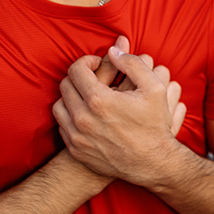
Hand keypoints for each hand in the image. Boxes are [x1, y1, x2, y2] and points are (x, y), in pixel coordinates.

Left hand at [53, 39, 186, 184]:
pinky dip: (71, 116)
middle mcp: (83, 118)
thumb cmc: (154, 124)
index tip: (98, 64)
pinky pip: (62, 126)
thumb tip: (113, 50)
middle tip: (94, 78)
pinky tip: (87, 114)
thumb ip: (132, 63)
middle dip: (79, 77)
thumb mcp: (154, 87)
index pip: (76, 70)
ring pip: (59, 106)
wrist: (152, 163)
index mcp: (99, 100)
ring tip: (88, 96)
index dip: (87, 61)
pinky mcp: (76, 150)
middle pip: (65, 86)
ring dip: (71, 96)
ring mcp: (77, 136)